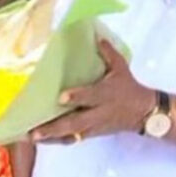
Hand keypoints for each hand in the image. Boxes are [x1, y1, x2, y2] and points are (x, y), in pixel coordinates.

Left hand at [31, 39, 154, 143]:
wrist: (143, 112)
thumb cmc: (129, 87)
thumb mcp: (121, 67)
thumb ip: (108, 52)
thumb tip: (97, 36)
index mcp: (105, 94)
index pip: (90, 96)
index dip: (76, 97)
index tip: (60, 97)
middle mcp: (98, 111)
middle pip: (76, 122)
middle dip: (55, 126)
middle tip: (35, 130)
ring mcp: (95, 125)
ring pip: (72, 134)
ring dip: (52, 136)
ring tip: (32, 137)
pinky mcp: (93, 133)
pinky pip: (74, 139)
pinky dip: (58, 140)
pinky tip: (43, 140)